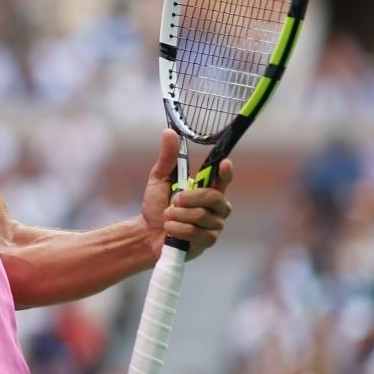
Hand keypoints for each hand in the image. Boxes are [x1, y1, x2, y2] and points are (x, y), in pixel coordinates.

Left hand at [141, 130, 232, 261]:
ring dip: (178, 215)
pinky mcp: (208, 241)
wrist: (148, 233)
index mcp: (208, 189)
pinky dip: (179, 229)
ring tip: (167, 216)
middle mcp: (216, 207)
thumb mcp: (159, 179)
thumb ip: (167, 158)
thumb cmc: (157, 205)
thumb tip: (169, 132)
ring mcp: (214, 225)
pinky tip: (170, 229)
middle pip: (214, 198)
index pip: (223, 179)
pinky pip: (197, 233)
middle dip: (190, 198)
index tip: (224, 163)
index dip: (226, 172)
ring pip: (202, 216)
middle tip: (173, 200)